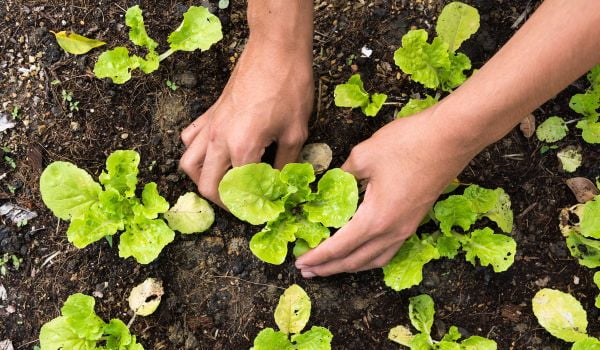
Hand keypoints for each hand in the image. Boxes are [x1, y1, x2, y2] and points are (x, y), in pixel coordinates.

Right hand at [179, 38, 313, 204]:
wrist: (275, 50)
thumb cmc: (289, 87)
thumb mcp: (296, 132)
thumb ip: (286, 164)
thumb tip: (282, 184)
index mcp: (242, 148)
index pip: (238, 191)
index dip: (250, 207)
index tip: (262, 211)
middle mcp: (219, 140)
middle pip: (207, 185)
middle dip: (222, 202)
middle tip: (241, 204)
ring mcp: (211, 126)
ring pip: (189, 164)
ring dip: (202, 180)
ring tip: (222, 184)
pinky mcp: (210, 113)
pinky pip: (191, 139)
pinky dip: (196, 153)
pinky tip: (214, 154)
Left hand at [295, 105, 478, 276]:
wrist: (452, 137)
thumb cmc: (408, 143)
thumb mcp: (364, 155)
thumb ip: (342, 175)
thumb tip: (330, 183)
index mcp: (376, 219)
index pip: (339, 247)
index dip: (317, 257)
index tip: (300, 262)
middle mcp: (392, 231)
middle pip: (355, 261)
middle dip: (329, 268)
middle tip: (307, 270)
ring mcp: (407, 228)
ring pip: (374, 260)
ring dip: (350, 266)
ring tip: (331, 267)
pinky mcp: (415, 220)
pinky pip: (388, 250)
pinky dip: (369, 257)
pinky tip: (362, 252)